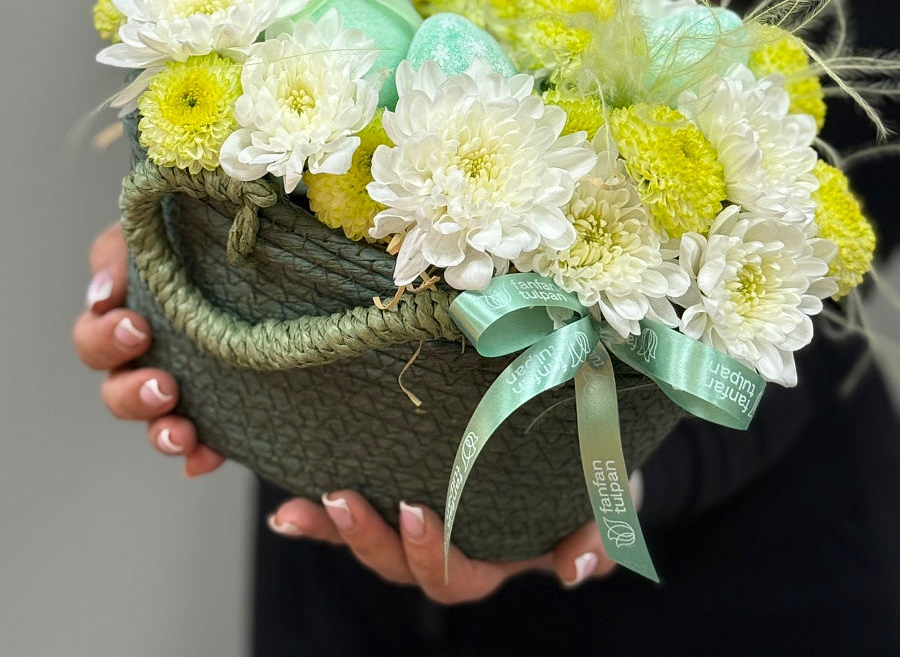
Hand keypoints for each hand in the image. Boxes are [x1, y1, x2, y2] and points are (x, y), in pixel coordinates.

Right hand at [72, 222, 224, 477]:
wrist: (264, 250)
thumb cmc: (196, 235)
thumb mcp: (158, 228)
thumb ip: (124, 252)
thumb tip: (102, 293)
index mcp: (122, 317)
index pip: (95, 337)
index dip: (107, 339)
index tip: (137, 328)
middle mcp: (143, 360)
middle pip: (116, 391)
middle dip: (134, 394)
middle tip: (164, 386)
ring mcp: (177, 387)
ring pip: (153, 424)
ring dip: (161, 432)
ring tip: (181, 433)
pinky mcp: (213, 408)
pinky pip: (200, 442)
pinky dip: (200, 454)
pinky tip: (206, 459)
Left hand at [267, 491, 615, 601]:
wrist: (579, 439)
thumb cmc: (592, 470)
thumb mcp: (610, 495)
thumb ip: (600, 531)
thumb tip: (580, 568)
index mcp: (497, 557)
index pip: (457, 576)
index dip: (433, 552)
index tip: (419, 511)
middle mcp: (453, 552)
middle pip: (402, 569)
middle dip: (371, 540)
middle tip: (346, 499)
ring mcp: (422, 529)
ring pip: (373, 547)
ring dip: (337, 529)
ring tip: (316, 500)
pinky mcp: (398, 497)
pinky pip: (353, 518)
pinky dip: (317, 521)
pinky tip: (285, 514)